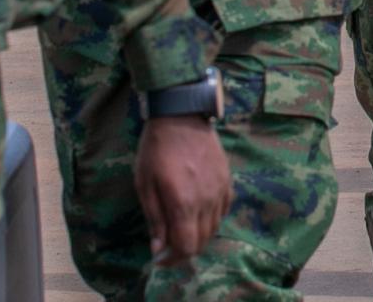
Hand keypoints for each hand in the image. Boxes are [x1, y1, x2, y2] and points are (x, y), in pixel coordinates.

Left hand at [135, 115, 231, 268]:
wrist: (181, 115)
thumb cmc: (156, 149)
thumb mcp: (145, 185)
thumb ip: (155, 219)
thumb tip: (159, 248)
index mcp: (184, 203)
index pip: (187, 247)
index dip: (174, 258)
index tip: (161, 255)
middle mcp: (207, 200)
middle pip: (203, 240)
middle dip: (186, 248)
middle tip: (170, 242)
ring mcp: (220, 188)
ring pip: (215, 226)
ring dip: (200, 233)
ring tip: (183, 225)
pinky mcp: (227, 178)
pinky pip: (225, 208)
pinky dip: (214, 217)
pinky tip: (201, 210)